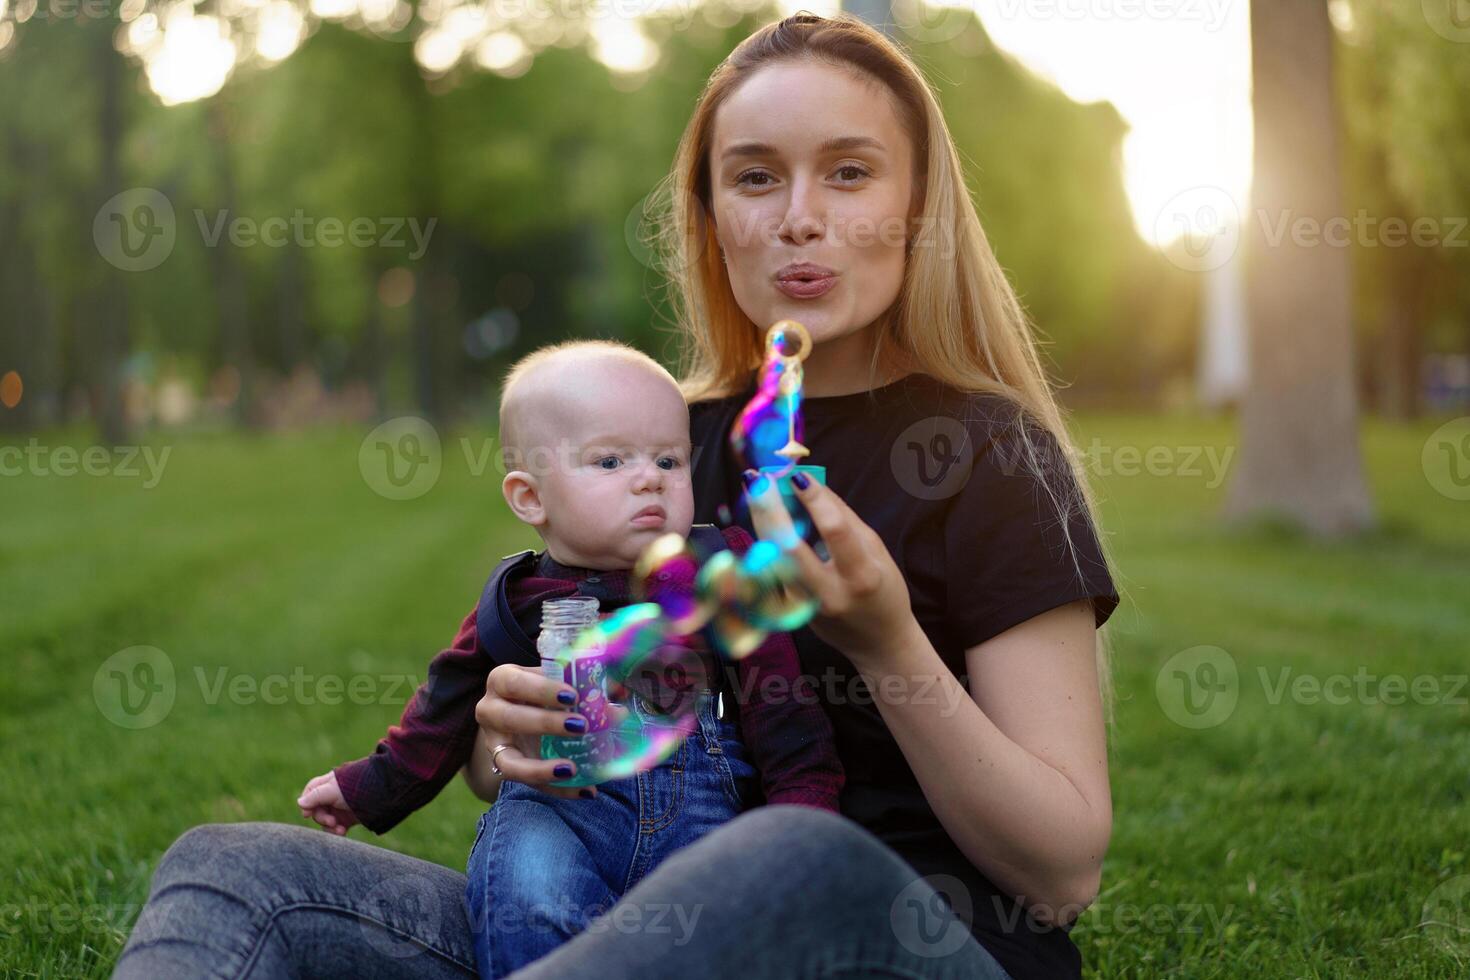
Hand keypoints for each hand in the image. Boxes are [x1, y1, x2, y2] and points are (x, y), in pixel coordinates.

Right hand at [297, 771, 359, 835]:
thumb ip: (316, 796)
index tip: (307, 814)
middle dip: (322, 818)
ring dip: (329, 827)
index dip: (307, 804)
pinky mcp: (349, 818)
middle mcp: (333, 795)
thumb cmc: (356, 787)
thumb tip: (300, 803)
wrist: (384, 793)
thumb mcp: (334, 790)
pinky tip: (342, 833)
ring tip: (339, 830)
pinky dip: (337, 831)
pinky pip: (336, 828)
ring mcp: (341, 807)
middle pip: (317, 809)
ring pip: (326, 821)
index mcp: (328, 784)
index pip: (310, 793)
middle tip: (331, 822)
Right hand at [474, 664, 598, 800]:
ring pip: (510, 761)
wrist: (516, 713)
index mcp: (502, 680)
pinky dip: (556, 789)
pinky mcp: (505, 768)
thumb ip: (584, 684)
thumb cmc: (540, 691)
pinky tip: (585, 790)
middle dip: (545, 723)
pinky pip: (527, 784)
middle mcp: (490, 710)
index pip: (515, 682)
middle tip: (581, 726)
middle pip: (510, 718)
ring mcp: (494, 743)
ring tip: (573, 769)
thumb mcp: (555, 682)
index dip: (542, 689)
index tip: (573, 695)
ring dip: (542, 768)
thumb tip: (620, 692)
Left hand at [745, 469, 919, 665]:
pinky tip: (762, 519)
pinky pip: (771, 571)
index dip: (815, 499)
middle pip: (790, 548)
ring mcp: (805, 606)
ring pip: (772, 559)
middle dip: (771, 510)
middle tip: (759, 480)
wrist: (878, 642)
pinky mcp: (790, 611)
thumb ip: (844, 518)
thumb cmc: (883, 590)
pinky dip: (765, 541)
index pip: (834, 530)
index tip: (797, 475)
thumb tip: (813, 484)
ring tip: (755, 491)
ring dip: (761, 522)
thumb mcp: (876, 550)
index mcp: (861, 575)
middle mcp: (829, 593)